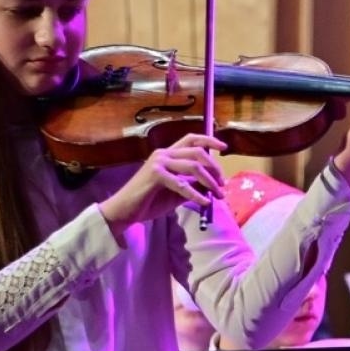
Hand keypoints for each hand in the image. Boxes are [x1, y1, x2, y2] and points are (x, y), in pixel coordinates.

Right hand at [99, 134, 225, 240]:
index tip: (224, 147)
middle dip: (214, 168)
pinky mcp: (155, 175)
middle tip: (222, 184)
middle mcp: (164, 154)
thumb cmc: (149, 201)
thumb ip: (193, 185)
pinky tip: (204, 203)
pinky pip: (182, 185)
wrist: (125, 211)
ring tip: (218, 195)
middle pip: (197, 152)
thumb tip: (213, 184)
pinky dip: (196, 195)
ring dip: (210, 182)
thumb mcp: (177, 192)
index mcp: (168, 154)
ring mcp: (159, 163)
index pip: (191, 139)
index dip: (209, 140)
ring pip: (194, 167)